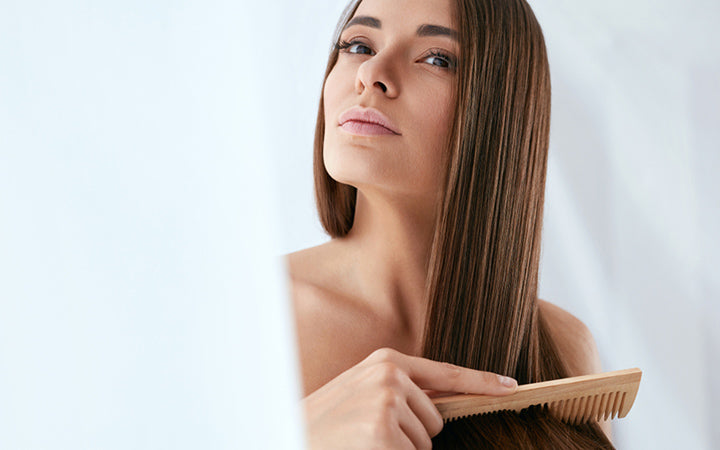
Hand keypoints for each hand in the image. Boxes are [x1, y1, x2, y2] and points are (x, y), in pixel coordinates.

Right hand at [302, 347, 517, 449]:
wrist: (292, 433)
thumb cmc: (330, 419)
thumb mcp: (363, 391)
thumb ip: (401, 389)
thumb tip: (440, 406)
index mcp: (386, 362)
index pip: (446, 373)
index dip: (482, 382)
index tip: (510, 386)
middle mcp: (390, 377)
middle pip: (436, 419)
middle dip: (413, 432)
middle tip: (371, 432)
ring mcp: (388, 403)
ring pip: (425, 442)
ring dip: (401, 448)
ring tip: (365, 439)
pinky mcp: (383, 433)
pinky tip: (366, 448)